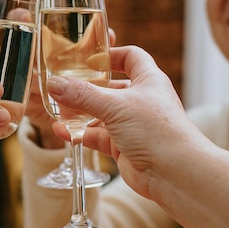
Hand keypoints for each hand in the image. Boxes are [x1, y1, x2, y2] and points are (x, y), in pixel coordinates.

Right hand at [44, 45, 201, 198]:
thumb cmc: (157, 131)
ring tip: (56, 110)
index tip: (88, 58)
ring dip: (79, 113)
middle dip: (86, 88)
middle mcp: (140, 100)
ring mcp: (131, 124)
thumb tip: (55, 84)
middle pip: (109, 88)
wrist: (173, 172)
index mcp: (148, 81)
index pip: (130, 58)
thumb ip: (82, 94)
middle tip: (63, 85)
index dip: (111, 55)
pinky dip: (80, 133)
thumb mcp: (115, 105)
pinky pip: (96, 136)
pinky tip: (62, 131)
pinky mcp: (122, 146)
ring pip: (99, 114)